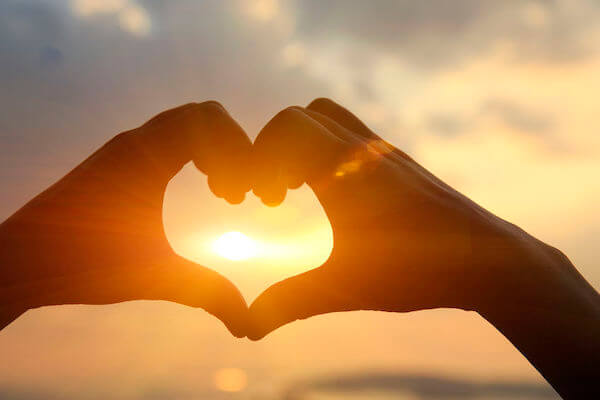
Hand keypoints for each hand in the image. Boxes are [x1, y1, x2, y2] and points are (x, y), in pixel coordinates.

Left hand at [0, 102, 250, 335]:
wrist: (19, 260)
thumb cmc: (80, 264)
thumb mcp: (152, 276)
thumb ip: (206, 291)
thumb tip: (247, 322)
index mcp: (145, 155)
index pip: (210, 121)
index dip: (239, 152)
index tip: (241, 199)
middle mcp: (136, 140)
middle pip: (206, 115)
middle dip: (235, 149)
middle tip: (236, 195)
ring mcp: (127, 147)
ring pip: (189, 123)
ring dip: (217, 151)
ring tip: (222, 194)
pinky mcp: (121, 159)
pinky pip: (172, 137)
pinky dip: (198, 153)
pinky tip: (202, 189)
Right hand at [248, 98, 574, 338]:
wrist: (486, 260)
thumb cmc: (417, 271)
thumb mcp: (345, 288)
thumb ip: (291, 302)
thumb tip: (246, 329)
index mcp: (344, 168)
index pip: (286, 125)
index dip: (258, 157)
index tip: (263, 204)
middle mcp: (362, 148)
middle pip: (300, 116)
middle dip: (272, 150)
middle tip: (275, 199)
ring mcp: (382, 150)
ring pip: (327, 116)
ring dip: (299, 143)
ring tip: (297, 188)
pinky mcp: (396, 160)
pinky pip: (348, 132)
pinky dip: (324, 148)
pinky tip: (330, 192)